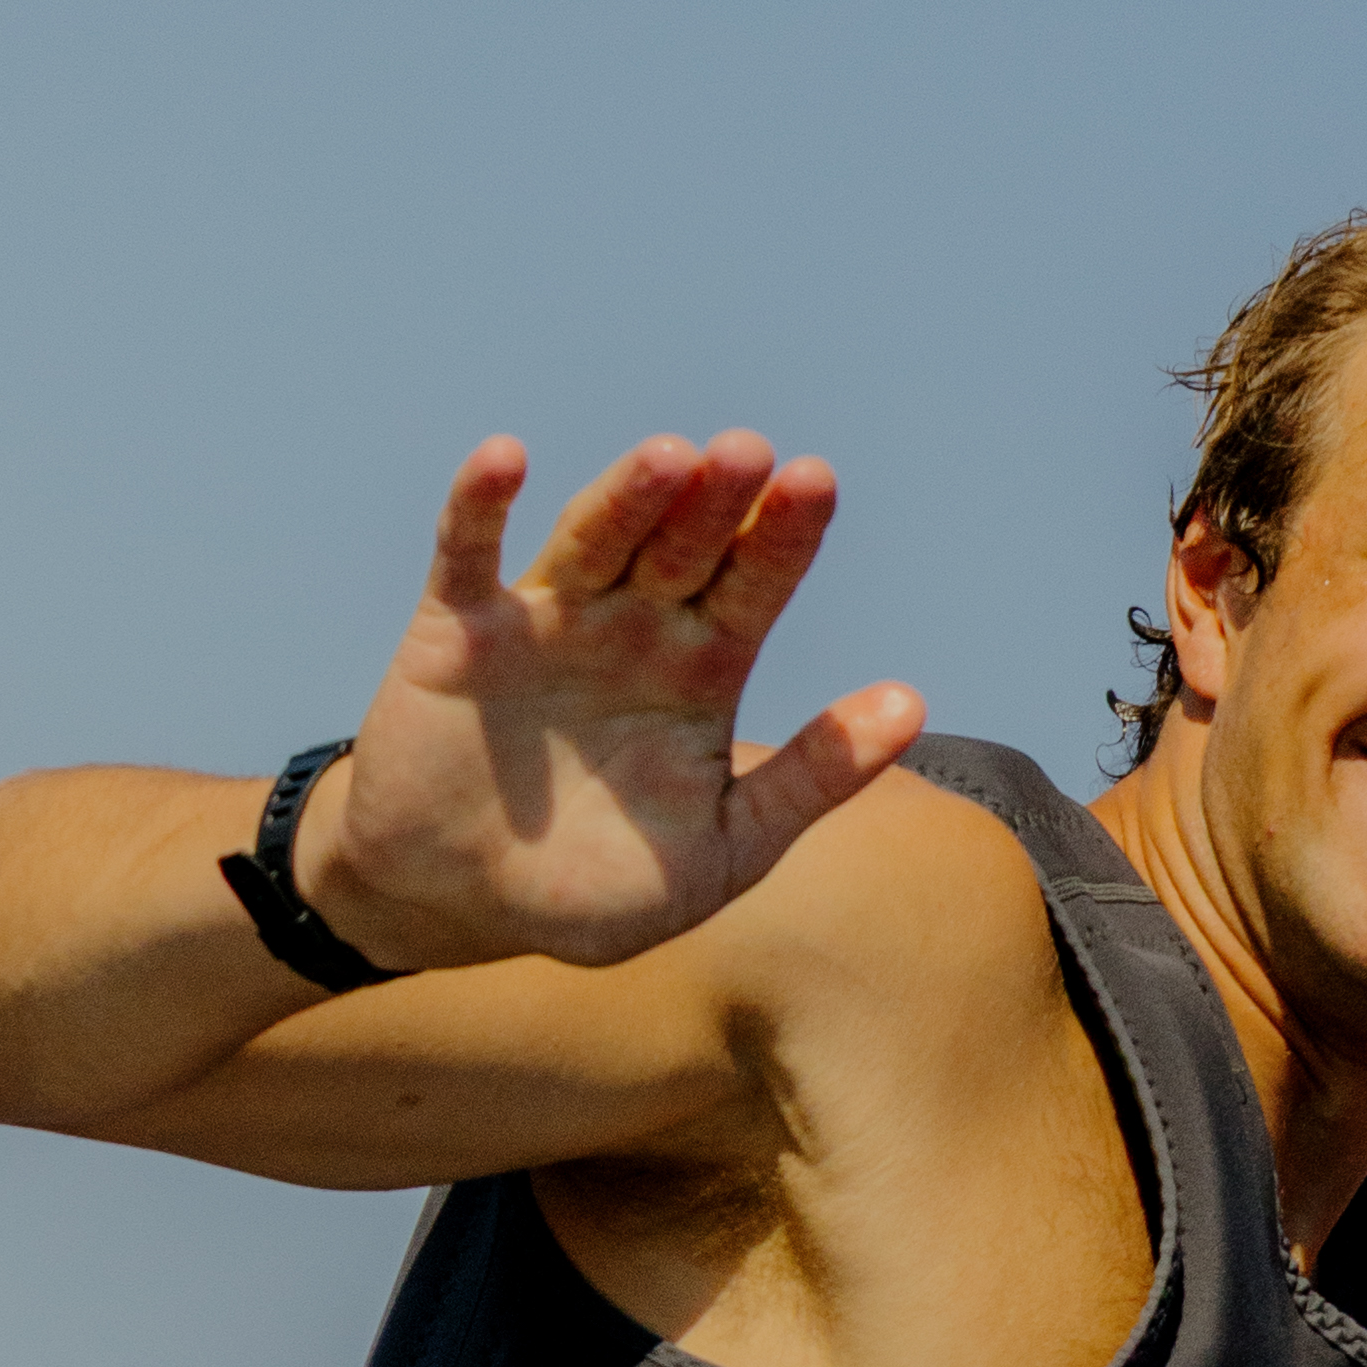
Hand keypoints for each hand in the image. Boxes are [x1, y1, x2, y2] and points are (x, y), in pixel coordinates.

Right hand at [291, 430, 926, 971]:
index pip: (755, 585)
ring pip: (592, 537)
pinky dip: (481, 503)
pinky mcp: (460, 626)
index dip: (783, 538)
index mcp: (701, 669)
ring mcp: (547, 618)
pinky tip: (505, 457)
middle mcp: (631, 625)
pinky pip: (468, 552)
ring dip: (627, 496)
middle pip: (682, 546)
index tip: (815, 485)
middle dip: (716, 503)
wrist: (455, 911)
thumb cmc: (591, 890)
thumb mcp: (720, 851)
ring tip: (671, 458)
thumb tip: (911, 707)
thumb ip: (808, 782)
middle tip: (749, 455)